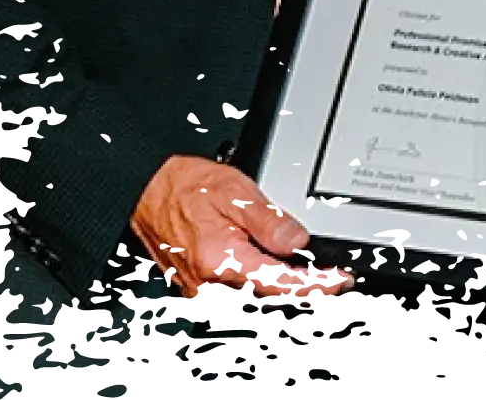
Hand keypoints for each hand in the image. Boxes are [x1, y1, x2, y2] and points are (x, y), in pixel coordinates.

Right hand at [130, 156, 352, 301]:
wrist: (147, 191)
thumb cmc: (183, 187)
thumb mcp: (235, 191)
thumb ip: (269, 220)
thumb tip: (297, 241)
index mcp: (220, 259)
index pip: (279, 283)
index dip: (314, 285)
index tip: (338, 280)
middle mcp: (209, 283)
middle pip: (268, 297)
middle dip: (303, 289)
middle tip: (330, 278)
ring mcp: (201, 290)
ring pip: (254, 298)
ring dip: (283, 289)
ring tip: (308, 274)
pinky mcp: (198, 288)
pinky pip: (237, 293)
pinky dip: (261, 286)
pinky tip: (274, 272)